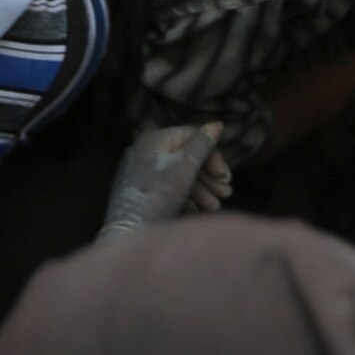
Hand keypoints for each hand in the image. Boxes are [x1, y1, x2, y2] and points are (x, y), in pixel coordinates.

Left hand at [100, 123, 230, 237]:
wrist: (128, 230)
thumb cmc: (159, 195)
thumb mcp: (185, 168)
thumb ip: (202, 145)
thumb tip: (216, 124)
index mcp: (156, 139)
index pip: (193, 136)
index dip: (213, 155)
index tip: (226, 177)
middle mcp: (147, 150)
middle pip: (187, 156)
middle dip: (209, 176)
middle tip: (226, 193)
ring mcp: (143, 170)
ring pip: (179, 173)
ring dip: (202, 189)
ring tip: (215, 206)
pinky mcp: (142, 189)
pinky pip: (168, 186)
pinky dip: (185, 196)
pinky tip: (197, 210)